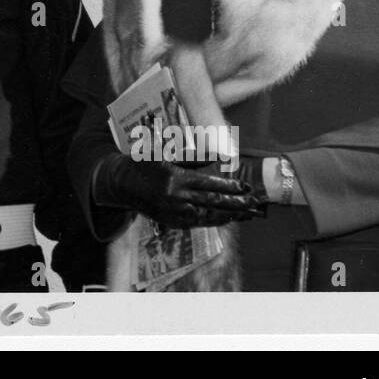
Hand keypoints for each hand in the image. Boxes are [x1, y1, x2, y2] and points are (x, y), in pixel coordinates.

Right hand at [95, 152, 266, 228]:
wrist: (123, 183)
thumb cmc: (145, 164)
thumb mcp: (168, 155)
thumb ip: (194, 158)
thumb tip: (219, 157)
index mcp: (176, 178)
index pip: (209, 184)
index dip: (229, 187)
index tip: (245, 187)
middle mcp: (177, 197)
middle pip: (213, 202)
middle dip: (237, 204)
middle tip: (255, 204)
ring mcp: (174, 212)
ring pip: (208, 216)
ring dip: (230, 215)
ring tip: (247, 214)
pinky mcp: (172, 222)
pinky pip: (198, 223)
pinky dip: (214, 220)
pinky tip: (227, 218)